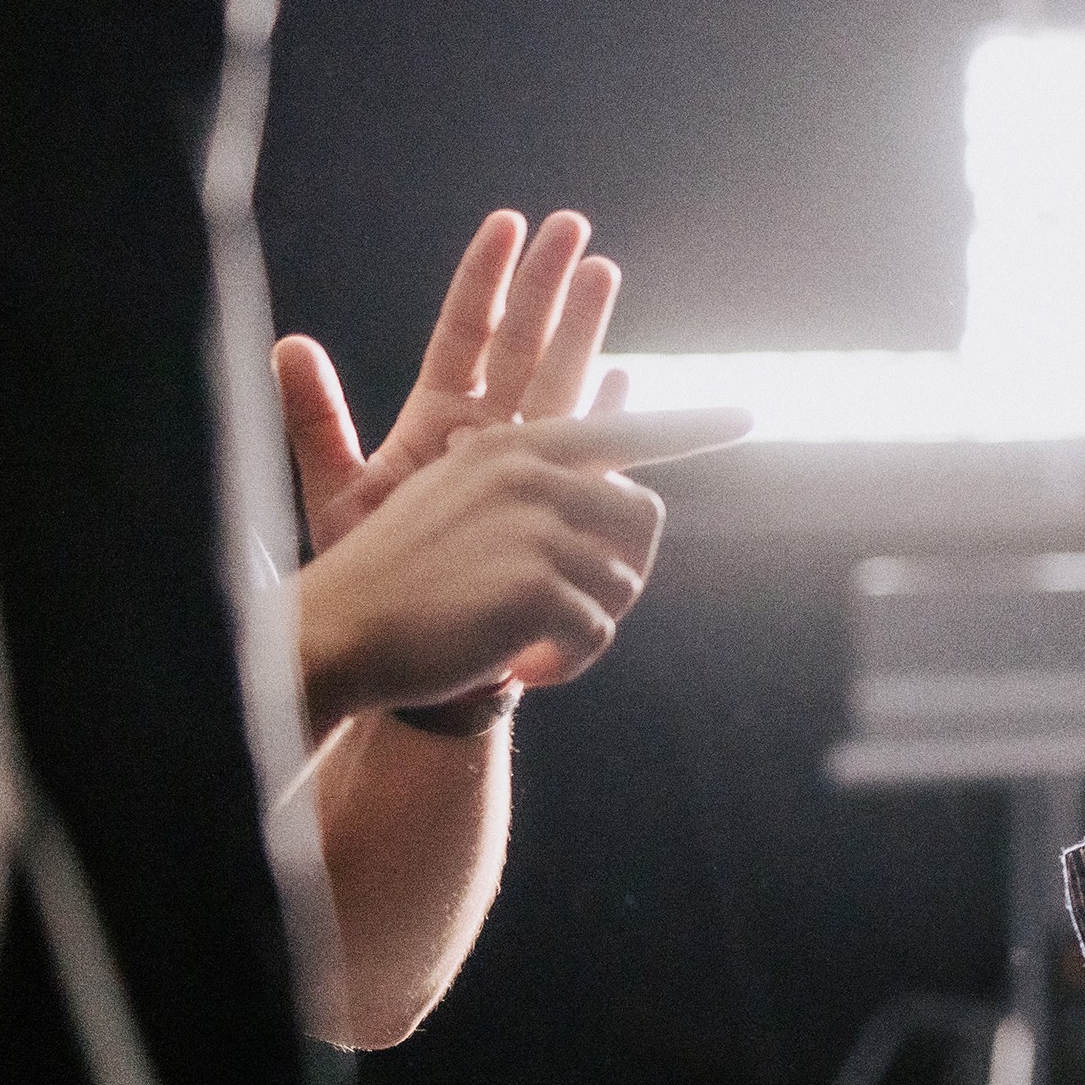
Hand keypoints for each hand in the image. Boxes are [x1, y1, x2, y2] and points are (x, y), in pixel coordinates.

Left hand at [278, 209, 622, 556]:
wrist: (404, 647)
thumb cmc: (368, 574)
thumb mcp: (336, 493)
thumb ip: (318, 419)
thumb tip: (288, 345)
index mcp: (435, 416)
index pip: (464, 331)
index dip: (485, 279)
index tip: (506, 224)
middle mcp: (486, 431)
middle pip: (523, 342)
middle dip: (547, 284)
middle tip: (570, 226)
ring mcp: (525, 465)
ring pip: (562, 380)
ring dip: (584, 328)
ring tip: (602, 271)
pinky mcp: (556, 505)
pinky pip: (588, 450)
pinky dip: (607, 415)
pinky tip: (624, 377)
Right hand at [294, 408, 747, 731]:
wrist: (337, 633)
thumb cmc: (400, 578)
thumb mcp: (463, 504)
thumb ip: (535, 487)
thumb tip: (618, 487)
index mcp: (516, 446)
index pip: (624, 430)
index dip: (690, 423)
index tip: (747, 414)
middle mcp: (532, 473)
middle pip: (644, 519)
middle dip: (625, 576)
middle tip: (575, 617)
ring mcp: (537, 525)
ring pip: (623, 582)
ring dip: (589, 628)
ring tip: (535, 648)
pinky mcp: (537, 584)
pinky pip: (598, 630)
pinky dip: (570, 662)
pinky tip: (526, 671)